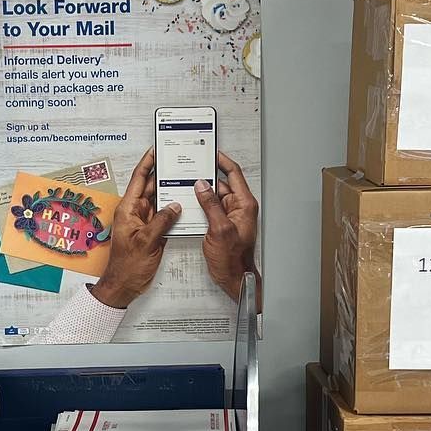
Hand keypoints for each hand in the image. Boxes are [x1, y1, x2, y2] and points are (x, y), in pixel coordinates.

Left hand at [90, 149, 181, 309]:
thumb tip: (174, 206)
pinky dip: (173, 210)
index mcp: (128, 210)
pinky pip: (163, 215)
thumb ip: (161, 221)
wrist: (125, 285)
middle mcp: (135, 212)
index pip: (139, 179)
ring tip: (183, 179)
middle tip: (176, 161)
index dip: (147, 163)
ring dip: (170, 192)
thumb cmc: (127, 266)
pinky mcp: (151, 231)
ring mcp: (144, 221)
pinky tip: (183, 204)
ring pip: (159, 201)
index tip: (155, 150)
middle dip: (162, 174)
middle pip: (150, 187)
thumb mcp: (146, 242)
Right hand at [197, 151, 259, 303]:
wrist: (233, 278)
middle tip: (191, 169)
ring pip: (214, 196)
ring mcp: (230, 216)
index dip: (222, 161)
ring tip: (187, 187)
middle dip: (206, 178)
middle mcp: (238, 208)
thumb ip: (210, 204)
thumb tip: (202, 185)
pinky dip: (200, 205)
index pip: (234, 174)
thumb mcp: (219, 229)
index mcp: (244, 204)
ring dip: (201, 193)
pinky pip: (210, 208)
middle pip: (222, 184)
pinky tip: (190, 205)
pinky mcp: (221, 224)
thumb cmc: (232, 259)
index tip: (211, 153)